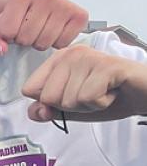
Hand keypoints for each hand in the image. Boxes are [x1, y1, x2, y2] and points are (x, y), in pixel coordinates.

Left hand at [0, 0, 87, 54]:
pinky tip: (54, 32)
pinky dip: (56, 44)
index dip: (8, 36)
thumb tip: (1, 49)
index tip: (13, 27)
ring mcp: (65, 4)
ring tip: (40, 31)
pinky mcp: (80, 15)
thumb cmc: (16, 18)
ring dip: (39, 43)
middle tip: (28, 30)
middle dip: (24, 40)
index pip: (7, 31)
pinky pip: (62, 44)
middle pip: (26, 38)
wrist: (38, 8)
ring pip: (44, 43)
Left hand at [22, 44, 141, 121]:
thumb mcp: (73, 108)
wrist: (144, 95)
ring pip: (68, 100)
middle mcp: (70, 54)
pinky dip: (102, 103)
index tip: (73, 95)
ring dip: (89, 105)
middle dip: (71, 106)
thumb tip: (33, 112)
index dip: (50, 103)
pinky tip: (113, 91)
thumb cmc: (109, 97)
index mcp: (57, 60)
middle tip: (93, 94)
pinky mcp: (106, 66)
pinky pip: (88, 98)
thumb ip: (49, 110)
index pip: (29, 89)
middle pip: (48, 97)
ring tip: (105, 91)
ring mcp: (88, 57)